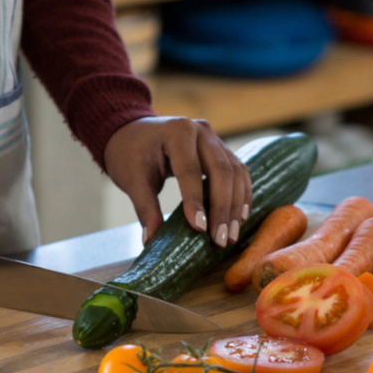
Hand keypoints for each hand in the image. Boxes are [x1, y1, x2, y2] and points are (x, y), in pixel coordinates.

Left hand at [103, 116, 251, 246]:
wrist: (133, 132)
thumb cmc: (130, 153)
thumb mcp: (132, 180)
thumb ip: (145, 209)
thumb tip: (151, 241)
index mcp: (177, 131)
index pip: (190, 170)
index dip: (196, 201)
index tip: (200, 229)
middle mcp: (202, 131)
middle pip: (222, 171)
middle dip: (223, 208)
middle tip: (221, 239)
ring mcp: (215, 139)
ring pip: (236, 173)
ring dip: (236, 206)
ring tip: (232, 235)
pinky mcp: (223, 150)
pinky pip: (240, 173)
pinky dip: (242, 196)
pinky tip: (239, 218)